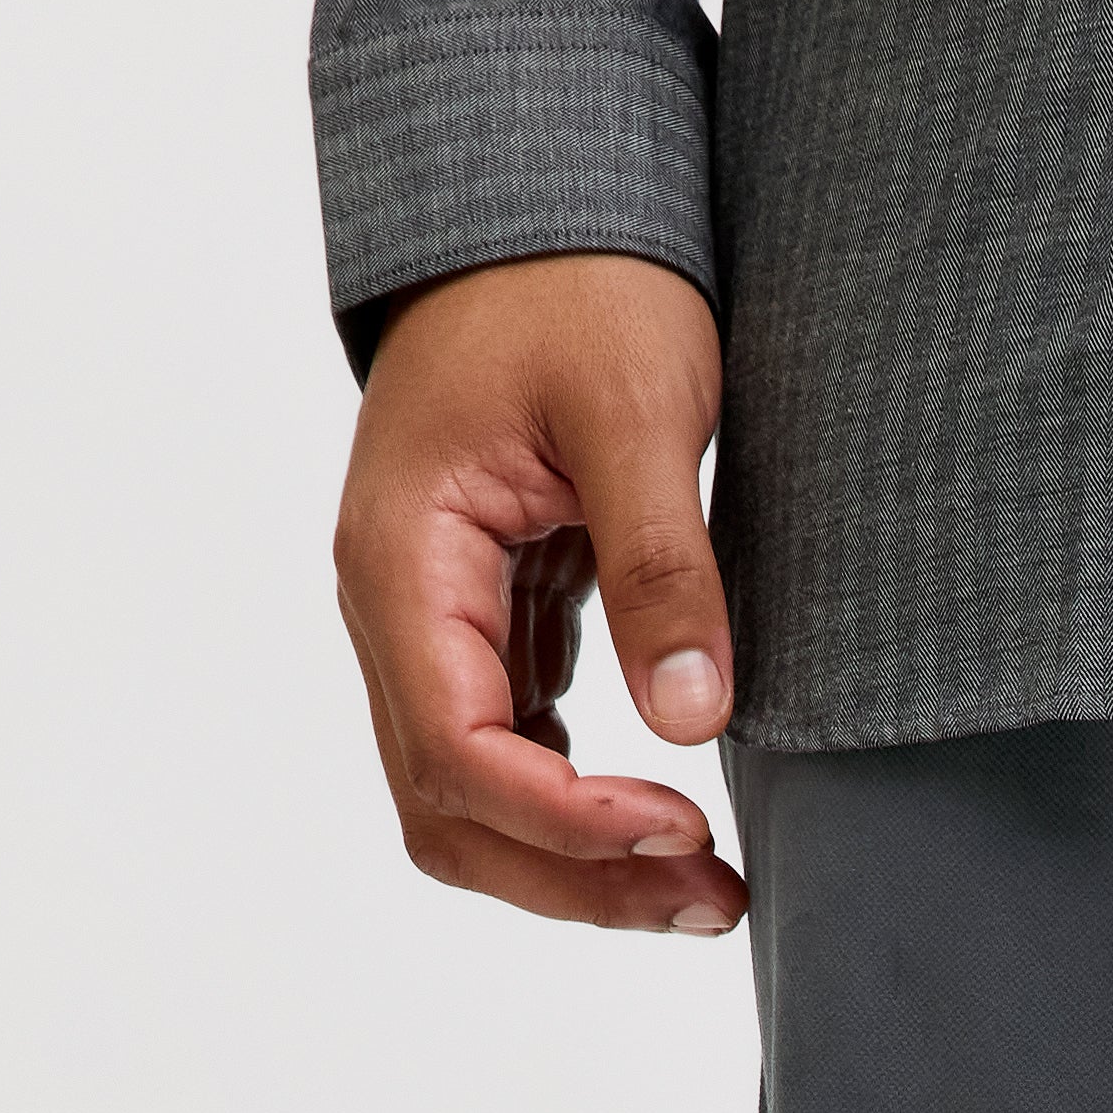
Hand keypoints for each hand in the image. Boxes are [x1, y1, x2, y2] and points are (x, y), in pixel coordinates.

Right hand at [332, 254, 745, 937]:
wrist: (535, 214)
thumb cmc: (576, 282)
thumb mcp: (636, 404)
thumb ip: (661, 560)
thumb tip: (692, 721)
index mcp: (403, 558)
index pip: (459, 752)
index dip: (569, 824)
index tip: (687, 830)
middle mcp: (396, 608)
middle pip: (451, 811)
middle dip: (577, 879)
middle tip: (717, 898)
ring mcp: (434, 623)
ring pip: (475, 800)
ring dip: (580, 866)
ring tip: (709, 887)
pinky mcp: (486, 625)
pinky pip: (511, 752)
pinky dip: (582, 809)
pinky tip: (671, 823)